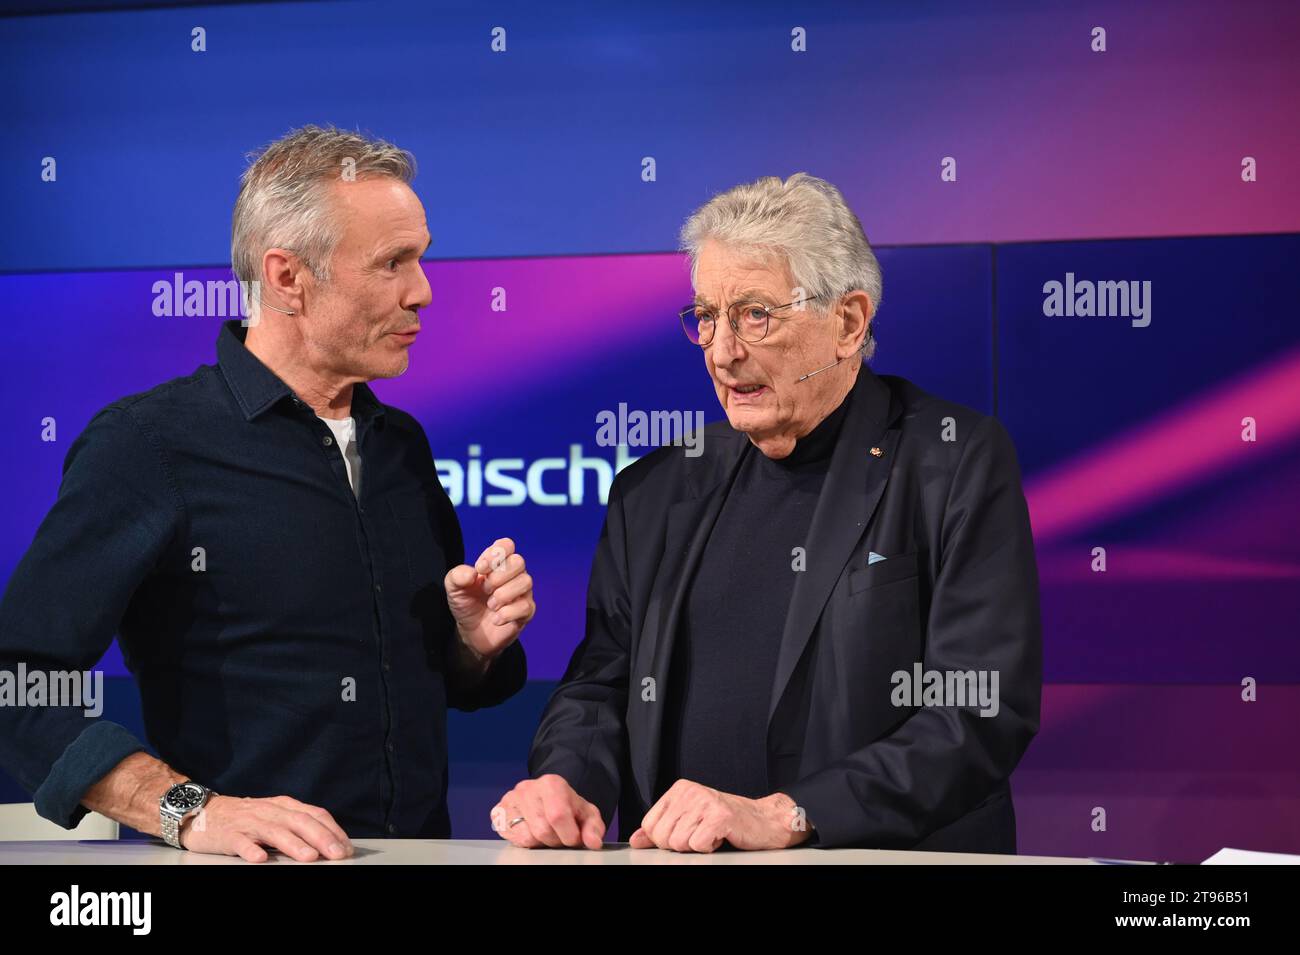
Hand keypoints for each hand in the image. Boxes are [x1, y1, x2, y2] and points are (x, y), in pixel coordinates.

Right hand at [178, 794, 352, 862]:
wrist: (204, 813)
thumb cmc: (245, 818)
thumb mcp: (275, 815)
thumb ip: (297, 825)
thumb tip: (328, 843)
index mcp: (284, 806)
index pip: (315, 814)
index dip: (333, 830)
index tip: (347, 847)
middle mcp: (270, 811)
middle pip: (300, 821)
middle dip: (322, 838)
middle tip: (337, 854)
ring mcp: (249, 822)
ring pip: (275, 831)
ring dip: (294, 844)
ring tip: (310, 857)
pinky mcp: (229, 835)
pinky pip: (241, 843)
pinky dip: (251, 850)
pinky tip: (260, 859)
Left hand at [444, 537, 534, 660]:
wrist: (470, 632)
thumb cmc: (466, 604)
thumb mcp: (454, 588)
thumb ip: (457, 576)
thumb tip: (472, 573)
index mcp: (497, 564)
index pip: (507, 545)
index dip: (495, 554)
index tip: (480, 568)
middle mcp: (513, 575)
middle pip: (518, 561)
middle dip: (498, 576)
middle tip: (485, 589)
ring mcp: (522, 592)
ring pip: (525, 582)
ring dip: (503, 594)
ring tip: (490, 605)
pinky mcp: (526, 612)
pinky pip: (526, 606)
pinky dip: (507, 613)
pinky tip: (496, 619)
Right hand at [491, 774, 604, 848]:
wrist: (546, 797)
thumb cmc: (566, 806)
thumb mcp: (585, 813)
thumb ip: (593, 827)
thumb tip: (593, 842)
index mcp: (551, 783)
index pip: (558, 815)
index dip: (569, 834)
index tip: (574, 838)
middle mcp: (527, 788)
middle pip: (543, 829)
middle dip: (555, 840)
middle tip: (559, 835)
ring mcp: (510, 799)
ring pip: (527, 837)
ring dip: (541, 842)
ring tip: (546, 832)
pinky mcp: (498, 812)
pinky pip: (513, 838)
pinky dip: (525, 840)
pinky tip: (532, 830)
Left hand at [629, 779, 812, 852]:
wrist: (764, 821)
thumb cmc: (725, 821)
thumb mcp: (688, 820)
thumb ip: (660, 828)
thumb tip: (636, 840)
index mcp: (679, 790)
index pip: (649, 825)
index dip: (664, 839)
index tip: (685, 833)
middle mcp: (690, 792)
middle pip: (662, 837)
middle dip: (681, 845)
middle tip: (701, 834)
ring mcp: (705, 802)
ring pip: (679, 843)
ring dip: (697, 846)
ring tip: (711, 834)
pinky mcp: (720, 816)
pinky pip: (698, 845)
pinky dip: (709, 847)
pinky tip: (721, 836)